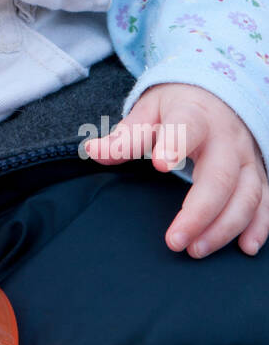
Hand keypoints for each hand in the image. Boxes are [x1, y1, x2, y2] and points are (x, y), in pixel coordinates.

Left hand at [83, 83, 268, 258]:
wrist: (218, 95)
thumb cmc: (178, 106)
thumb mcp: (148, 111)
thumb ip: (125, 135)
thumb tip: (93, 151)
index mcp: (194, 115)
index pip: (187, 127)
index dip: (174, 144)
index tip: (160, 164)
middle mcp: (226, 138)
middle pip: (221, 176)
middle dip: (200, 211)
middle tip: (175, 239)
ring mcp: (246, 158)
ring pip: (246, 195)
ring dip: (225, 226)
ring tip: (197, 249)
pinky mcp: (258, 175)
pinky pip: (265, 202)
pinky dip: (260, 226)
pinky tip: (245, 247)